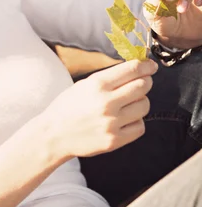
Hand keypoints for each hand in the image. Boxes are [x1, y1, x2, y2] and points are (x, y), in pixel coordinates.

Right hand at [42, 59, 156, 160]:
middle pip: (142, 86)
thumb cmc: (68, 106)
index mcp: (97, 84)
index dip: (146, 66)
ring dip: (141, 102)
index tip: (151, 66)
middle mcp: (106, 102)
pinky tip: (125, 119)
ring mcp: (111, 122)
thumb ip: (109, 78)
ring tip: (129, 103)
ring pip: (144, 106)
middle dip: (146, 82)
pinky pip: (140, 127)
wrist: (54, 134)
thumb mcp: (84, 85)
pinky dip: (136, 121)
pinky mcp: (114, 140)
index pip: (132, 70)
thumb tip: (135, 70)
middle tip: (143, 83)